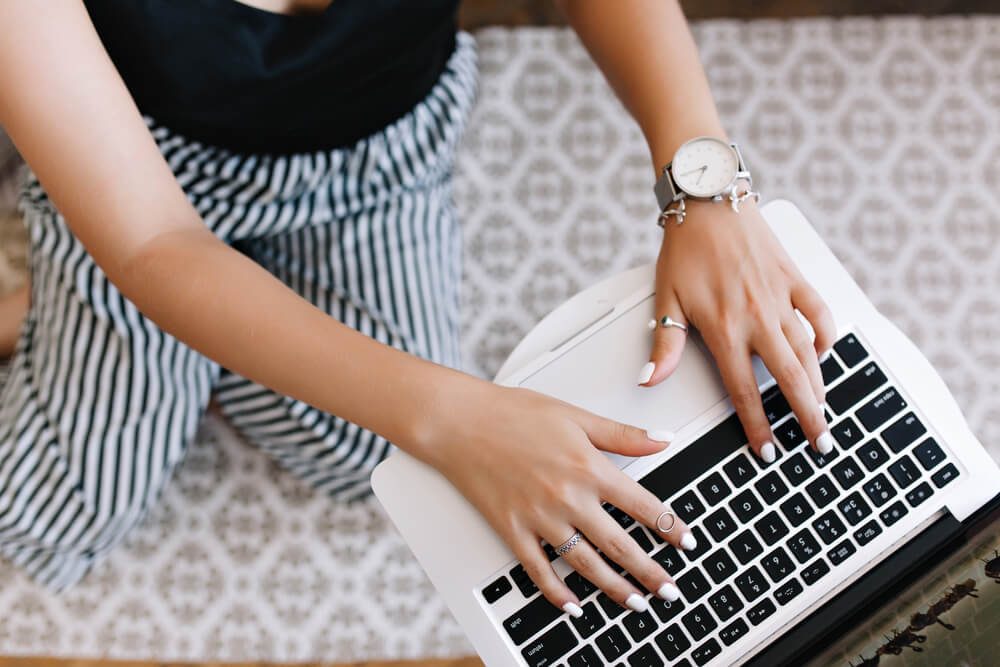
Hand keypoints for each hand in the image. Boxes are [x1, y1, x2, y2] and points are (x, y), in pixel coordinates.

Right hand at [428, 383, 697, 614]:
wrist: (460, 422)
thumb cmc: (513, 413)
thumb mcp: (576, 416)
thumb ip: (623, 435)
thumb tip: (664, 440)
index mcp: (588, 467)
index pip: (642, 505)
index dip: (670, 527)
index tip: (686, 542)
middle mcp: (568, 497)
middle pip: (619, 544)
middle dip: (649, 572)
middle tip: (669, 591)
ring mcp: (539, 518)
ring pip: (585, 563)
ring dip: (613, 588)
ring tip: (634, 603)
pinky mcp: (511, 530)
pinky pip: (538, 570)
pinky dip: (556, 592)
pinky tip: (572, 605)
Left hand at [639, 200, 835, 461]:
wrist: (708, 200)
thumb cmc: (684, 249)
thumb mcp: (667, 298)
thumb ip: (666, 343)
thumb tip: (651, 380)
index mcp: (724, 329)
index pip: (744, 390)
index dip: (757, 425)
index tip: (768, 450)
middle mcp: (757, 317)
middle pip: (789, 378)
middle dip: (807, 416)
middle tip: (820, 444)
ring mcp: (780, 298)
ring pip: (808, 351)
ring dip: (819, 384)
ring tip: (825, 411)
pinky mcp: (793, 277)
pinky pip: (819, 311)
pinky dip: (826, 335)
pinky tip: (826, 353)